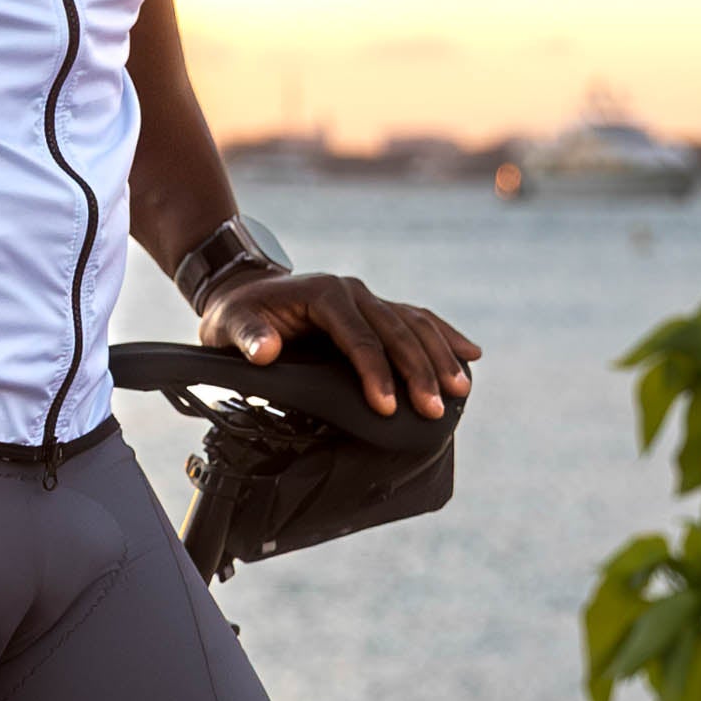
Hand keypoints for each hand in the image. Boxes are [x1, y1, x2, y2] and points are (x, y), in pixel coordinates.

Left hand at [198, 270, 480, 419]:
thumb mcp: (229, 324)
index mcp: (323, 294)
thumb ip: (248, 337)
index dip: (374, 371)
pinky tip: (470, 354)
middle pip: (394, 332)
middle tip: (432, 409)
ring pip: (413, 324)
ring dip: (439, 356)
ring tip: (459, 390)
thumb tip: (266, 351)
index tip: (386, 406)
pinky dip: (443, 336)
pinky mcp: (375, 309)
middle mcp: (352, 291)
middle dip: (416, 371)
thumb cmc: (236, 315)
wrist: (244, 291)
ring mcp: (367, 298)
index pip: (357, 337)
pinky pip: (416, 320)